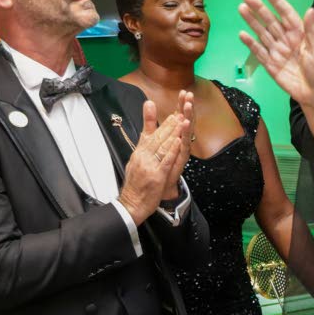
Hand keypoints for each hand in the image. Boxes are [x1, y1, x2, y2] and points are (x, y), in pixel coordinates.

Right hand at [118, 98, 190, 224]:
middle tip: (180, 111)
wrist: (131, 203)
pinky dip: (172, 150)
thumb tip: (147, 137)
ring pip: (162, 145)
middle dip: (170, 124)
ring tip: (182, 121)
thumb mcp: (137, 162)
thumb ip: (143, 149)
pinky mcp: (156, 175)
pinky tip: (178, 142)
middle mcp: (143, 156)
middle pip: (158, 137)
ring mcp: (149, 165)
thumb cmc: (136, 185)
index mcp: (139, 152)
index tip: (173, 113)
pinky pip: (165, 160)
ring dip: (173, 132)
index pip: (152, 134)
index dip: (163, 124)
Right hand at [239, 0, 313, 105]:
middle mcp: (287, 40)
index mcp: (300, 34)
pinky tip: (242, 34)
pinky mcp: (271, 65)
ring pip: (263, 34)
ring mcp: (278, 52)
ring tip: (242, 8)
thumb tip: (310, 10)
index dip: (277, 1)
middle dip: (259, 9)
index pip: (286, 14)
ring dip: (252, 22)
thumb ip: (311, 31)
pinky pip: (259, 53)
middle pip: (271, 21)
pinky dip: (251, 44)